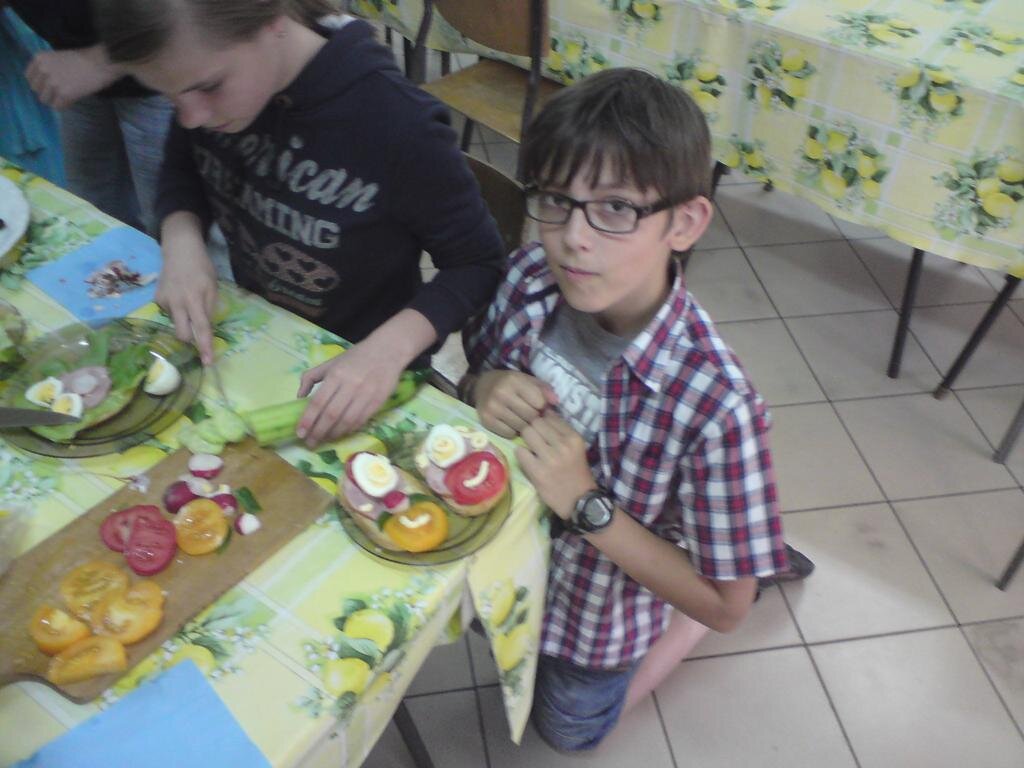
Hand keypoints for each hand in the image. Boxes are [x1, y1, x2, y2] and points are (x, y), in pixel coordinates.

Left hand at [25, 48, 120, 108]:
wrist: (101, 62)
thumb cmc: (85, 59)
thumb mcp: (59, 57)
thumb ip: (48, 67)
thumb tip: (45, 85)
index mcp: (40, 58)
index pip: (29, 77)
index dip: (40, 84)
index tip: (50, 86)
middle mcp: (43, 70)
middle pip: (37, 90)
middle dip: (47, 92)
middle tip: (61, 91)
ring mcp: (53, 83)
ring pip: (45, 100)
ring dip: (55, 100)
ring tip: (67, 96)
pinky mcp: (64, 94)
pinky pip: (57, 106)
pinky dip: (65, 105)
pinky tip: (74, 98)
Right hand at [156, 224, 217, 364]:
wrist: (179, 250)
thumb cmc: (201, 268)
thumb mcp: (212, 287)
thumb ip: (210, 308)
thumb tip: (205, 328)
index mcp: (194, 299)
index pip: (201, 328)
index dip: (204, 346)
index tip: (207, 362)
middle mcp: (176, 302)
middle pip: (181, 334)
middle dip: (189, 341)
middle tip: (198, 339)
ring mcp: (163, 301)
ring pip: (176, 323)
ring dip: (185, 320)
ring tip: (189, 302)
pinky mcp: (156, 299)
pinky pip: (170, 313)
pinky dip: (178, 311)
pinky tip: (180, 297)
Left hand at [296, 339, 404, 446]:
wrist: (387, 351)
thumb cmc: (356, 357)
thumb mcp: (331, 362)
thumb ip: (311, 377)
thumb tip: (299, 396)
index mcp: (336, 375)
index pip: (318, 402)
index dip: (308, 419)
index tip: (300, 433)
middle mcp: (350, 385)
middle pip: (331, 415)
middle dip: (318, 432)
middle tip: (310, 443)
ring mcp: (366, 394)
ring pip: (347, 421)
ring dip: (334, 434)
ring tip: (324, 440)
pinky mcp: (378, 401)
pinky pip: (361, 420)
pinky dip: (349, 429)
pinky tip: (341, 433)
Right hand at [473, 370, 558, 438]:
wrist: (482, 386)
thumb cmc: (509, 383)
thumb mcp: (527, 380)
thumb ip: (543, 389)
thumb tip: (555, 402)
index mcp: (514, 380)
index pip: (539, 401)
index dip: (542, 405)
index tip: (538, 405)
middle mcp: (501, 393)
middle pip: (530, 416)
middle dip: (534, 417)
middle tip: (530, 413)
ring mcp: (492, 408)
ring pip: (521, 426)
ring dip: (525, 425)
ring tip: (521, 418)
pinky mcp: (486, 421)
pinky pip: (509, 433)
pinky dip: (513, 431)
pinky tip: (511, 423)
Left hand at [516, 412, 595, 519]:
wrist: (579, 501)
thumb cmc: (576, 473)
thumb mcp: (576, 448)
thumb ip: (561, 431)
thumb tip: (543, 411)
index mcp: (574, 438)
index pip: (550, 416)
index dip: (542, 420)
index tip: (541, 429)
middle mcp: (563, 445)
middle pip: (536, 422)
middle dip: (532, 429)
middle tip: (533, 439)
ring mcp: (550, 459)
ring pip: (527, 433)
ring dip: (526, 440)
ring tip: (531, 449)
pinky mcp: (538, 472)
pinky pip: (520, 452)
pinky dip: (521, 455)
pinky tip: (528, 461)